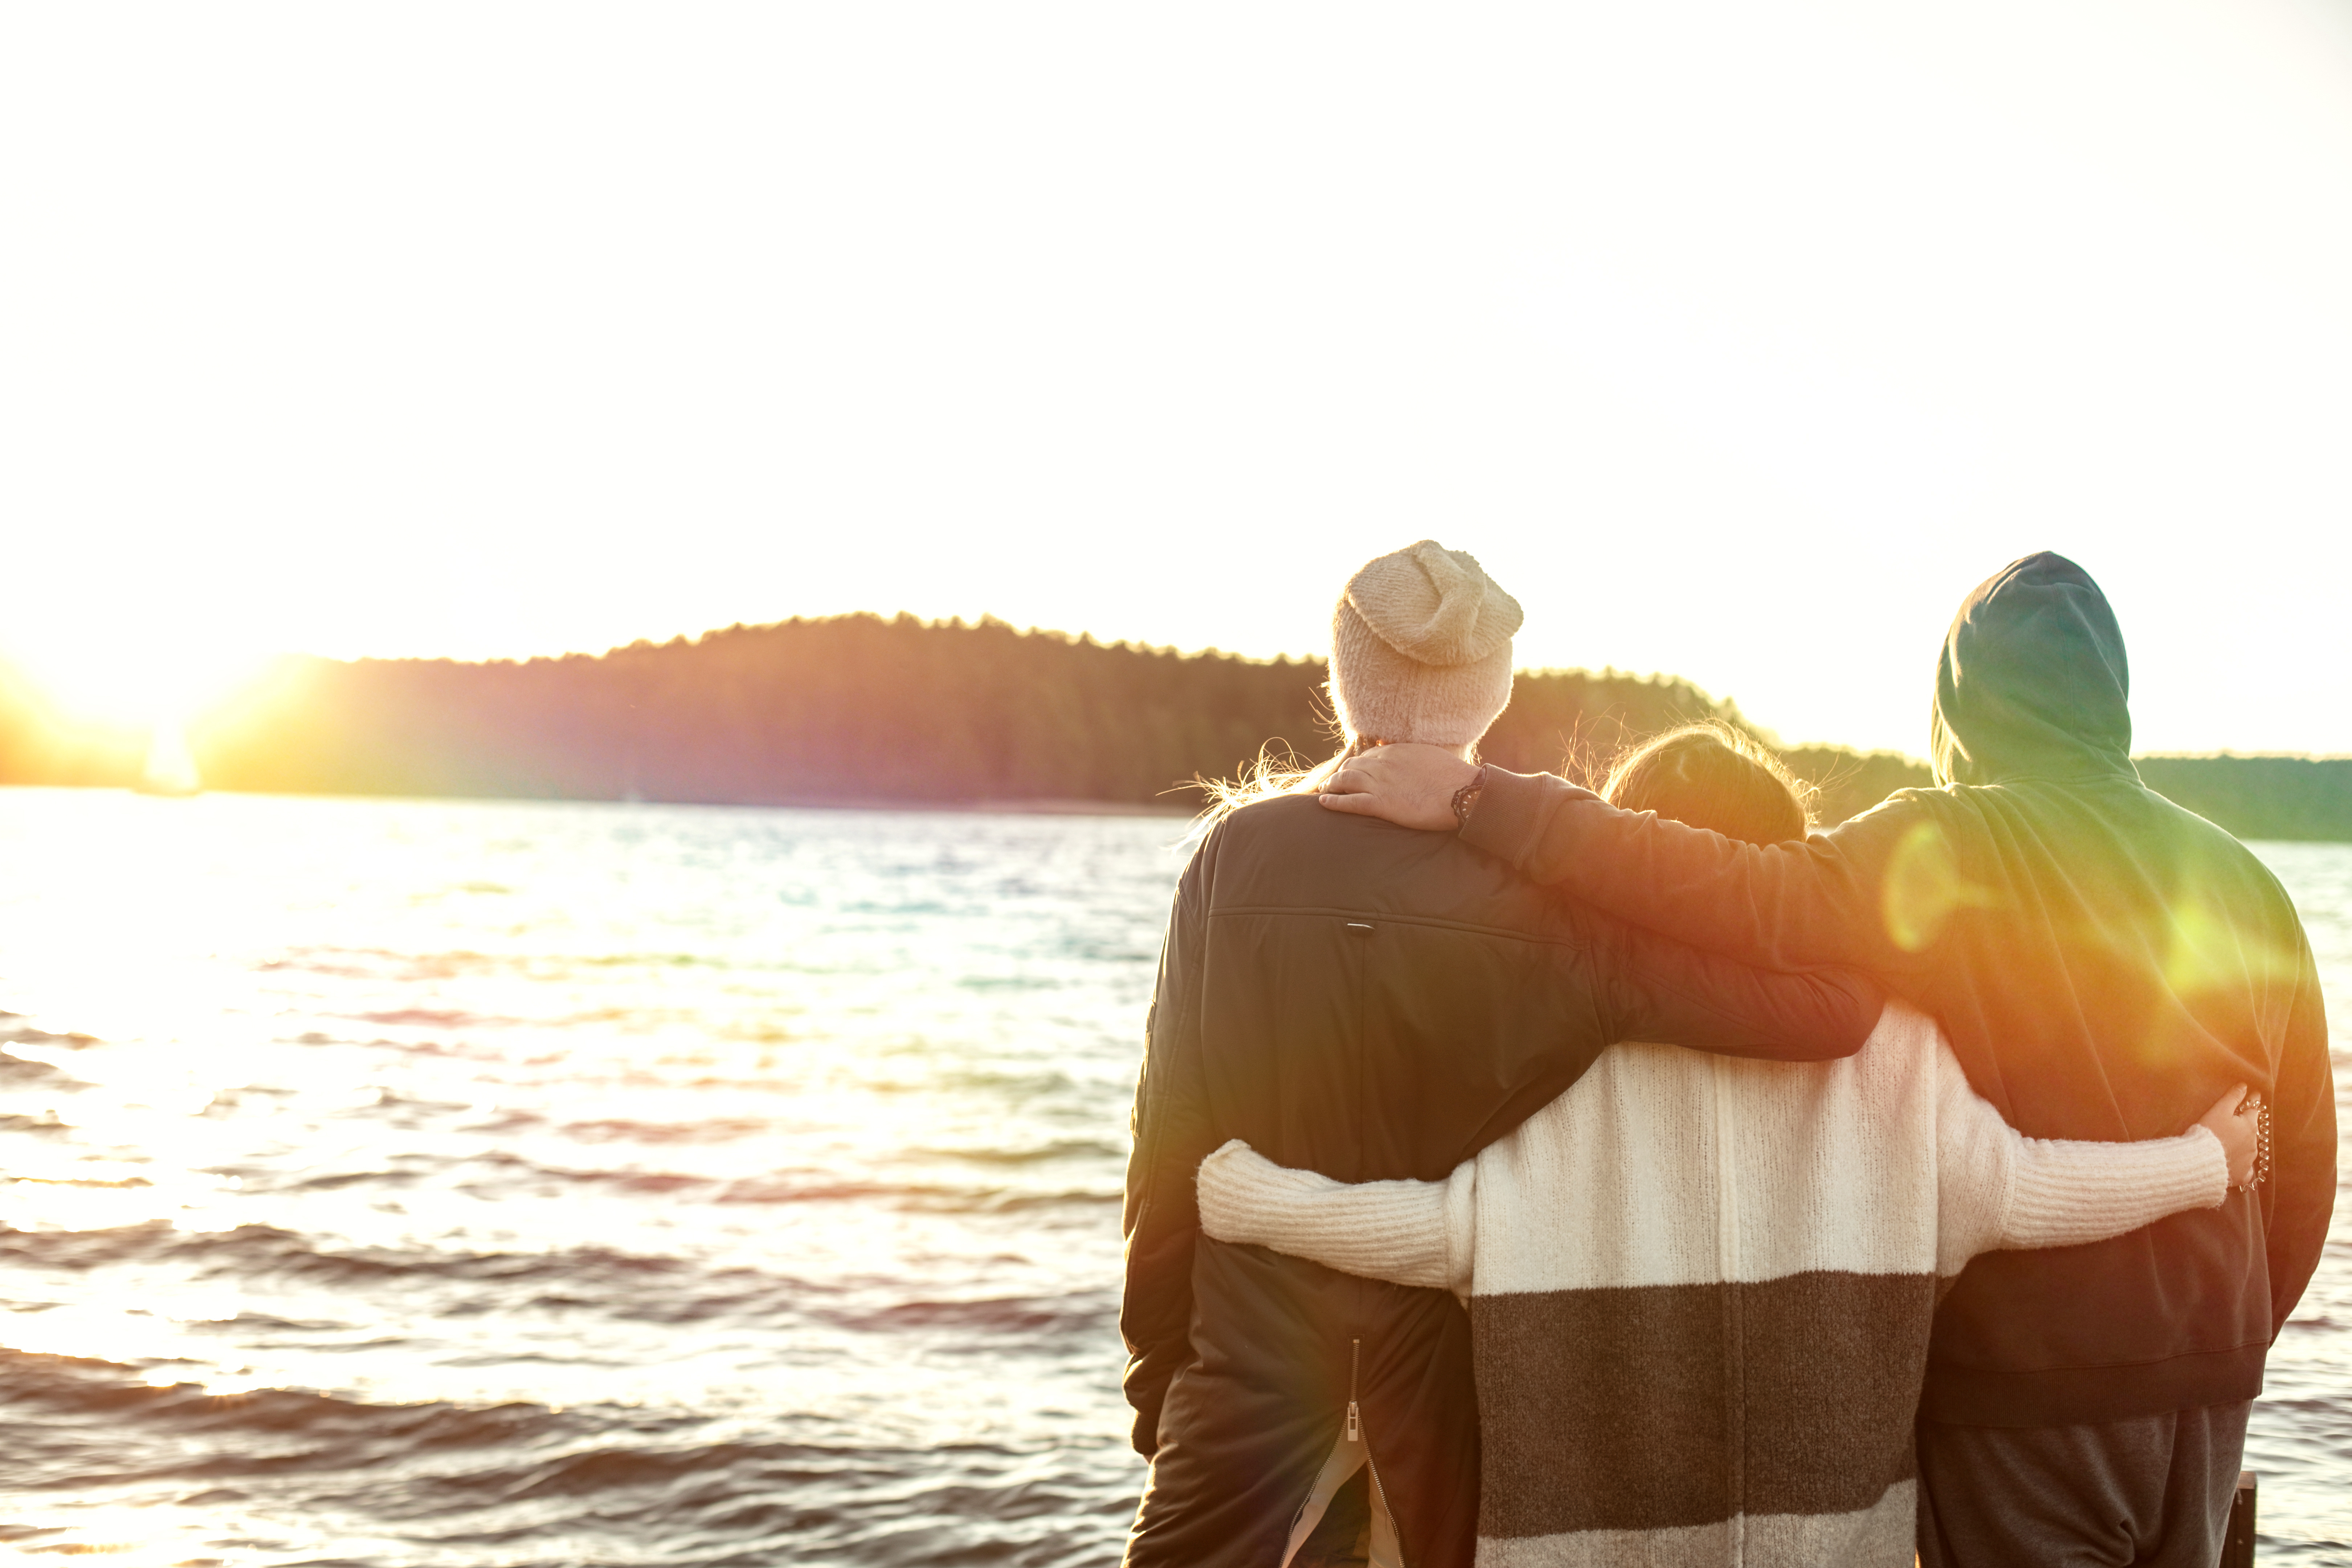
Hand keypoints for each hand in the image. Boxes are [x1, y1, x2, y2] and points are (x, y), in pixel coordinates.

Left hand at [1318, 743, 1479, 830]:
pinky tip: (1323, 802)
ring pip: (1346, 781)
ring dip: (1332, 785)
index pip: (1366, 756)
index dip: (1356, 764)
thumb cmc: (1452, 776)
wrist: (1461, 791)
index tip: (1352, 771)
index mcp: (1394, 752)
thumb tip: (1406, 756)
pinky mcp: (1381, 804)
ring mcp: (1380, 784)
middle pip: (1351, 766)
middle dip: (1341, 773)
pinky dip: (1334, 801)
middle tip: (1333, 782)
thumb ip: (1411, 755)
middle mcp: (1382, 764)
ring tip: (1325, 790)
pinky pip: (1350, 801)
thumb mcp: (1428, 755)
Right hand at [2195, 1084, 2256, 1188]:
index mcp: (2249, 1125)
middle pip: (2252, 1130)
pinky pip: (2246, 1170)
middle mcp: (2253, 1143)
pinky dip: (2243, 1166)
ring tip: (2233, 1143)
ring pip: (2249, 1149)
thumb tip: (2244, 1086)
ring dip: (2244, 1144)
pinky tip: (2237, 1164)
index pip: (2254, 1110)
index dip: (2252, 1101)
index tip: (2254, 1095)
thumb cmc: (2209, 1132)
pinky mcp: (2243, 1175)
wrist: (2202, 1161)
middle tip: (2238, 1121)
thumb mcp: (2219, 1110)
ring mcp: (2249, 1160)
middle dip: (2247, 1125)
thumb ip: (2232, 1097)